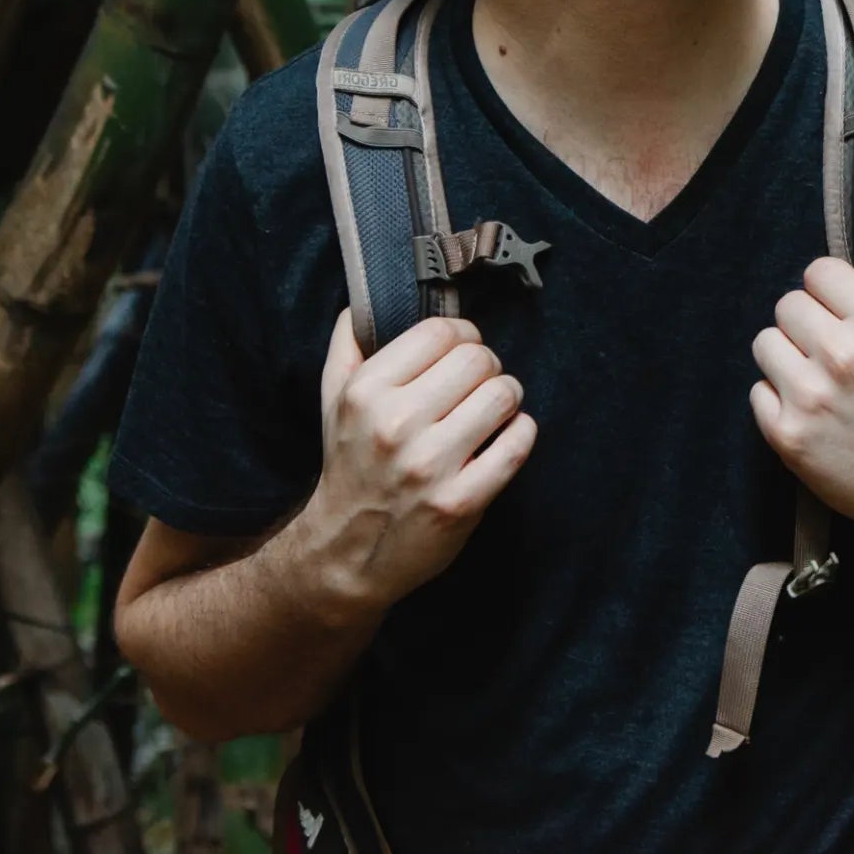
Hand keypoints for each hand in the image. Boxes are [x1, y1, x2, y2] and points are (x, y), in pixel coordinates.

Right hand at [295, 310, 536, 614]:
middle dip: (487, 367)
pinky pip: (518, 442)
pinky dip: (520, 434)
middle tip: (478, 385)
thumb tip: (368, 298)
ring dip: (507, 398)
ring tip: (491, 411)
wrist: (344, 554)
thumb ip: (348, 344)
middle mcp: (396, 425)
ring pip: (504, 394)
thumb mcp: (333, 401)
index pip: (442, 332)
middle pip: (479, 359)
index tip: (462, 351)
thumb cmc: (349, 465)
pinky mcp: (462, 501)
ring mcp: (430, 466)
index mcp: (366, 393)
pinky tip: (503, 439)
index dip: (462, 335)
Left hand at [750, 241, 853, 537]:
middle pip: (787, 305)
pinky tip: (807, 408)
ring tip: (813, 375)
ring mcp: (810, 397)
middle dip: (806, 321)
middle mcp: (840, 354)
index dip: (829, 289)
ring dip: (786, 356)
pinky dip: (776, 398)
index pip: (818, 272)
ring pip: (765, 343)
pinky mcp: (788, 435)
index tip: (839, 308)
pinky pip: (757, 392)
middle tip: (828, 345)